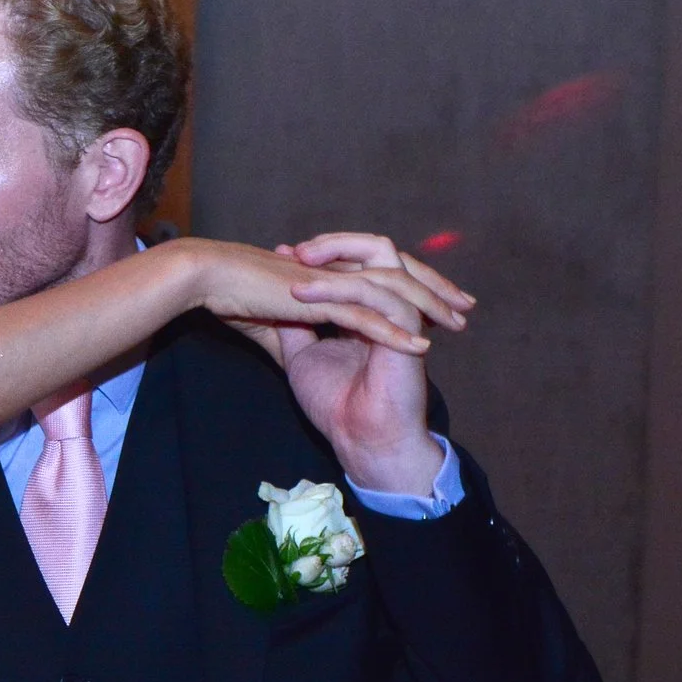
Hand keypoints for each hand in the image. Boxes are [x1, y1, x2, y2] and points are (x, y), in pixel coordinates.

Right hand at [167, 237, 459, 361]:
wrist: (207, 278)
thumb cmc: (229, 292)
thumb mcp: (268, 319)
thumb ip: (290, 329)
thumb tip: (294, 339)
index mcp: (328, 274)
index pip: (381, 276)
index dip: (412, 288)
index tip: (437, 307)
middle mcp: (336, 272)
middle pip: (399, 276)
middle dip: (435, 291)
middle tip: (464, 307)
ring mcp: (330, 282)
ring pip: (391, 292)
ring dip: (426, 309)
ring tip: (453, 326)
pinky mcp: (318, 297)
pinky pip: (364, 315)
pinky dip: (393, 332)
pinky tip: (418, 347)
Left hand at [269, 234, 473, 497]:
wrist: (359, 438)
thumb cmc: (335, 405)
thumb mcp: (302, 355)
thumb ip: (295, 325)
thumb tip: (275, 300)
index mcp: (371, 311)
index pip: (354, 265)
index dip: (321, 255)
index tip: (281, 254)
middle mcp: (391, 308)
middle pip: (377, 250)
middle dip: (336, 243)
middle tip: (295, 251)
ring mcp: (402, 316)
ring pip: (383, 263)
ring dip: (336, 259)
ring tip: (295, 263)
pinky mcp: (407, 330)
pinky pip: (376, 296)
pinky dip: (339, 290)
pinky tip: (303, 295)